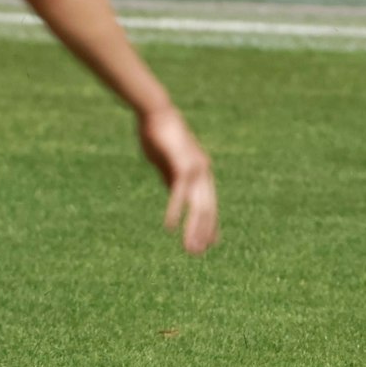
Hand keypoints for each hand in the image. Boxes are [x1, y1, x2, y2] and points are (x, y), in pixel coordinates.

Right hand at [137, 107, 218, 254]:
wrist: (156, 112)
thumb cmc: (161, 137)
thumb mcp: (169, 165)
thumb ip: (174, 180)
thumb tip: (177, 197)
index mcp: (201, 172)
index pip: (209, 205)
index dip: (209, 225)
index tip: (209, 245)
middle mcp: (202, 172)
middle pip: (207, 209)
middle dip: (203, 233)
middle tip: (198, 254)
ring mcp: (194, 168)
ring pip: (197, 205)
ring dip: (193, 228)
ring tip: (190, 248)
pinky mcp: (180, 164)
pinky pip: (178, 192)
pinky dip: (175, 209)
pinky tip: (170, 225)